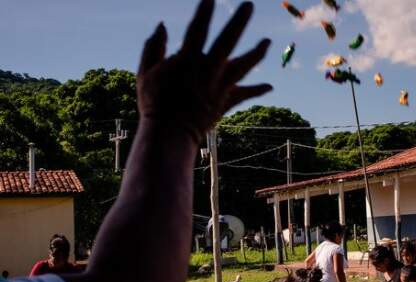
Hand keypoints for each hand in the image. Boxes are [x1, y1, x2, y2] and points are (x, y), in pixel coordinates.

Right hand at [137, 0, 271, 142]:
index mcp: (187, 60)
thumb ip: (153, 47)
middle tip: (249, 5)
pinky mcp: (226, 102)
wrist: (169, 134)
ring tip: (267, 42)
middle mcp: (208, 70)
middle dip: (238, 22)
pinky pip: (245, 95)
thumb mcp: (145, 72)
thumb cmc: (154, 103)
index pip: (197, 30)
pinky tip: (269, 86)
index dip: (204, 12)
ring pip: (243, 66)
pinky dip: (257, 90)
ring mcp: (220, 86)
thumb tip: (161, 25)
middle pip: (227, 41)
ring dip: (256, 53)